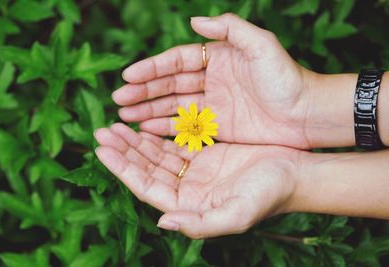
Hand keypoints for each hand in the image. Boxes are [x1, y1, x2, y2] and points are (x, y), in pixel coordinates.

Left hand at [94, 123, 298, 238]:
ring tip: (115, 125)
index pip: (147, 187)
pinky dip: (157, 134)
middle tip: (102, 130)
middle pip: (146, 169)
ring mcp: (195, 171)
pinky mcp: (204, 154)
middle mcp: (187, 190)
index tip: (102, 149)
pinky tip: (142, 123)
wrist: (294, 174)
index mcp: (189, 206)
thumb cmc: (270, 195)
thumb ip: (200, 224)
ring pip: (156, 155)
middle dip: (123, 151)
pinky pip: (173, 143)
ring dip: (135, 141)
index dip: (123, 169)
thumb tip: (162, 221)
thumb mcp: (237, 214)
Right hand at [112, 13, 313, 148]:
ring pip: (173, 105)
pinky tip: (146, 130)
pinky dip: (166, 128)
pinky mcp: (218, 126)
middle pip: (169, 84)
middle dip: (143, 91)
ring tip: (124, 116)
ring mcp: (213, 104)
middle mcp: (211, 79)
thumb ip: (230, 29)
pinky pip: (186, 126)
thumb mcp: (262, 46)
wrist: (306, 115)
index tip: (129, 76)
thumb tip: (193, 22)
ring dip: (148, 110)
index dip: (152, 68)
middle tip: (118, 100)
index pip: (177, 61)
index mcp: (218, 57)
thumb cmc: (287, 79)